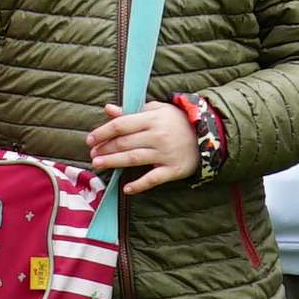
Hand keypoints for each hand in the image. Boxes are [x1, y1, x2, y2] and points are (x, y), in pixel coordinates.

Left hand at [80, 100, 202, 185]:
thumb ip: (131, 111)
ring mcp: (165, 154)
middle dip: (105, 149)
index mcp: (152, 119)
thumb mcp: (156, 111)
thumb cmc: (176, 121)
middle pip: (124, 143)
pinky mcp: (173, 169)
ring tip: (99, 165)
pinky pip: (153, 179)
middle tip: (92, 155)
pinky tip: (126, 189)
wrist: (208, 134)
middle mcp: (158, 136)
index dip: (103, 132)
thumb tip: (108, 109)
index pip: (121, 125)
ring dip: (114, 162)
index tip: (90, 139)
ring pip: (134, 159)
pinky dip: (139, 185)